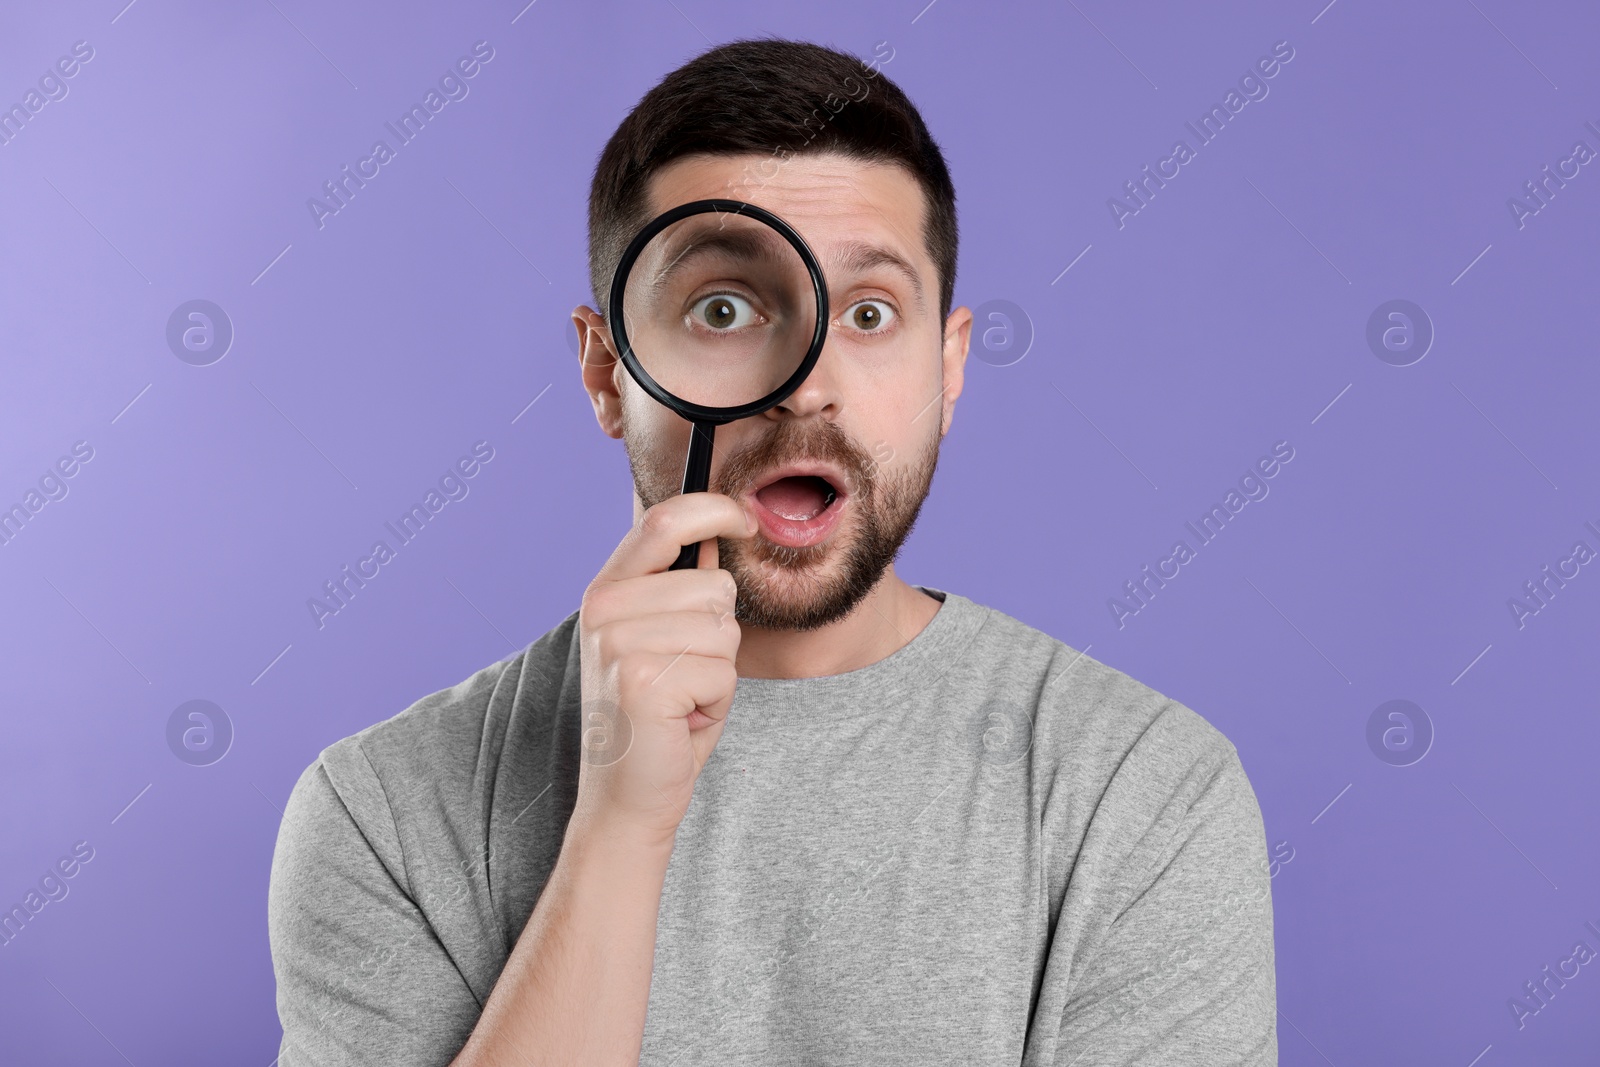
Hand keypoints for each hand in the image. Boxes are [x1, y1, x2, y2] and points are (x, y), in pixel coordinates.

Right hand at [572, 492, 756, 848]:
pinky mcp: (641, 680)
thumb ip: (683, 586)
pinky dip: (716, 702)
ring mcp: (617, 643)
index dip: (714, 509)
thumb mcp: (668, 638)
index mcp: (606, 590)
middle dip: (722, 634)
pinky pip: (722, 671)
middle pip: (714, 585)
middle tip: (686, 675)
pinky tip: (681, 720)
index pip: (664, 520)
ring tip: (683, 699)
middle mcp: (603, 609)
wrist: (627, 796)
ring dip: (719, 672)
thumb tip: (722, 529)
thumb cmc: (660, 716)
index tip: (746, 519)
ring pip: (723, 630)